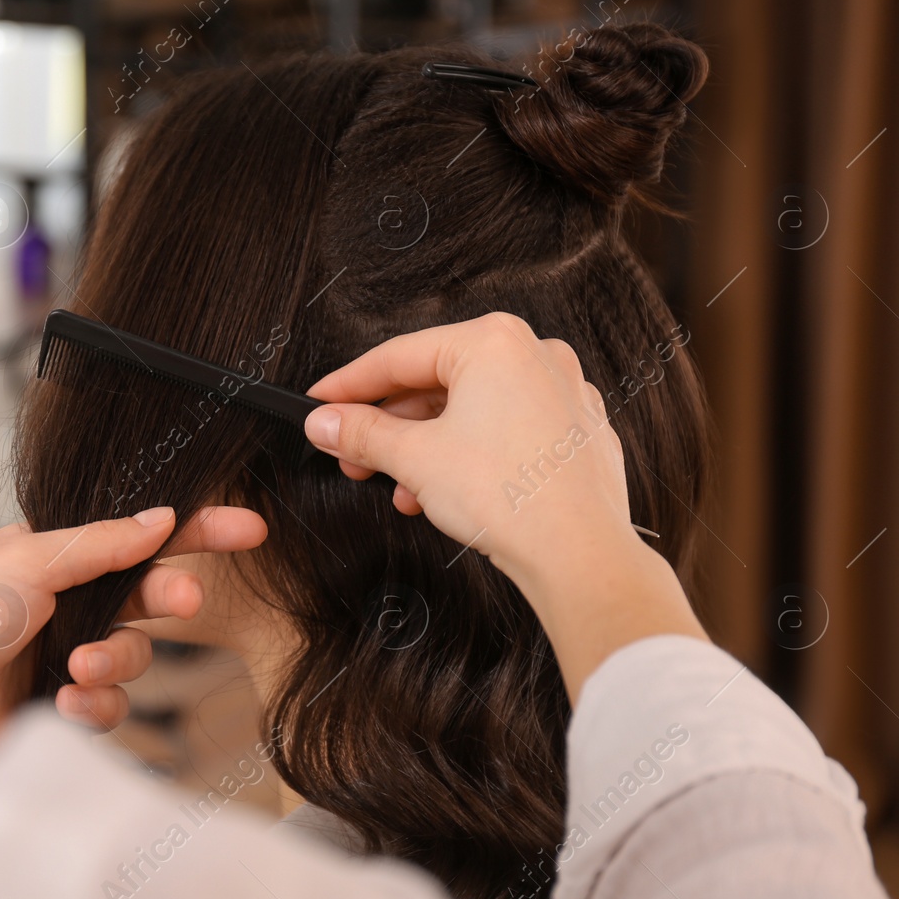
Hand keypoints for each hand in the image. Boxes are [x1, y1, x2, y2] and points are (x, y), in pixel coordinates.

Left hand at [0, 505, 266, 790]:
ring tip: (80, 668)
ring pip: (131, 656)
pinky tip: (67, 703)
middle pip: (143, 596)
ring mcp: (56, 657)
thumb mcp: (25, 564)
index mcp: (45, 554)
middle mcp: (56, 603)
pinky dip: (96, 705)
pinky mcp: (55, 709)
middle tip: (179, 604)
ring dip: (117, 661)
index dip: (193, 531)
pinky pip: (108, 706)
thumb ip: (101, 545)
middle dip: (165, 599)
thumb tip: (161, 519)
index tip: (248, 530)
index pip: (133, 535)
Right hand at [303, 313, 704, 701]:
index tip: (319, 403)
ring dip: (425, 447)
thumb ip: (363, 433)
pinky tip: (443, 492)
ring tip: (397, 487)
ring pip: (472, 409)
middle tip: (351, 454)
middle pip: (436, 383)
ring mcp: (564, 393)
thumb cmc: (509, 497)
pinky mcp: (578, 433)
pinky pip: (508, 430)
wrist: (579, 556)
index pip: (399, 356)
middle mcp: (535, 355)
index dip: (349, 385)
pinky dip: (469, 454)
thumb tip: (325, 423)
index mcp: (493, 342)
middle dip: (389, 425)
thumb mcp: (415, 459)